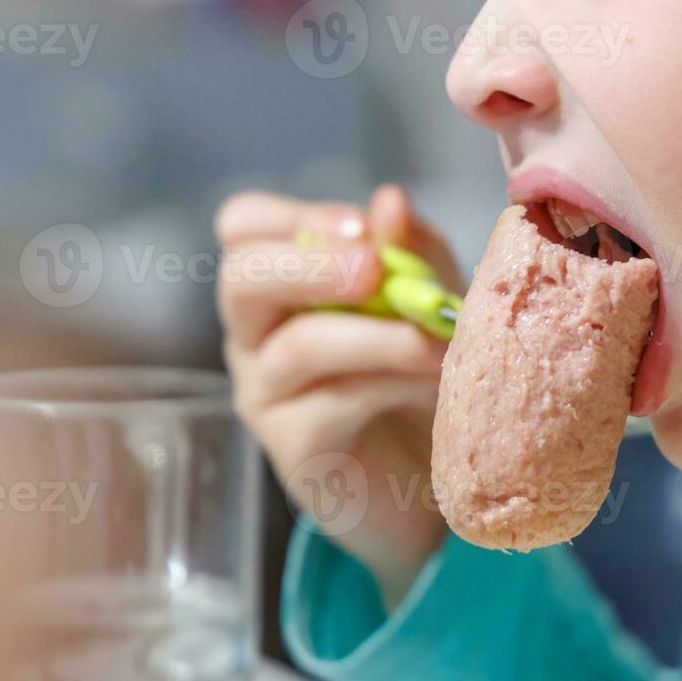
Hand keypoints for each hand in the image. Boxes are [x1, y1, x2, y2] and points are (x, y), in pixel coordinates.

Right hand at [216, 184, 462, 606]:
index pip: (244, 225)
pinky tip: (436, 377)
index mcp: (277, 281)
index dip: (296, 216)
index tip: (363, 227)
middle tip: (375, 271)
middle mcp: (254, 333)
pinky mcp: (294, 448)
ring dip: (378, 334)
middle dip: (311, 266)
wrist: (428, 479)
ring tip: (439, 336)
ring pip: (299, 346)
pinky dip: (391, 380)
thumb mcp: (424, 298)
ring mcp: (265, 394)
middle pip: (242, 278)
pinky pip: (334, 403)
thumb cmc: (415, 373)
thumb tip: (389, 200)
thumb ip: (409, 252)